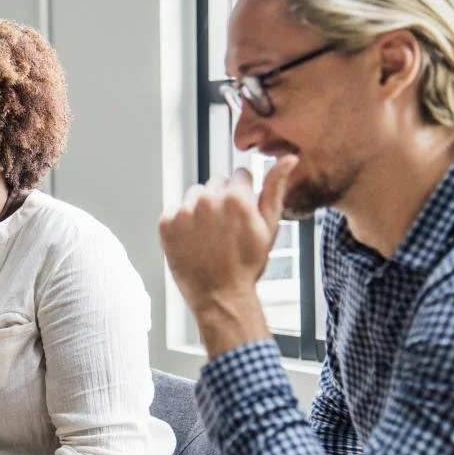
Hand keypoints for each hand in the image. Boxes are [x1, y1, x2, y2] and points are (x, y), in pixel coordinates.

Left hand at [158, 156, 297, 355]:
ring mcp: (184, 211)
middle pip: (215, 184)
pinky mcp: (166, 223)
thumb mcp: (269, 226)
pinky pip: (174, 209)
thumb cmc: (247, 265)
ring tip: (208, 235)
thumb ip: (275, 188)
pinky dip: (181, 221)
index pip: (238, 176)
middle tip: (225, 229)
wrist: (220, 296)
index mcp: (235, 197)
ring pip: (194, 195)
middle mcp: (207, 199)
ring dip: (200, 208)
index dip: (242, 196)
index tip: (240, 215)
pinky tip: (192, 239)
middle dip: (221, 200)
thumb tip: (288, 158)